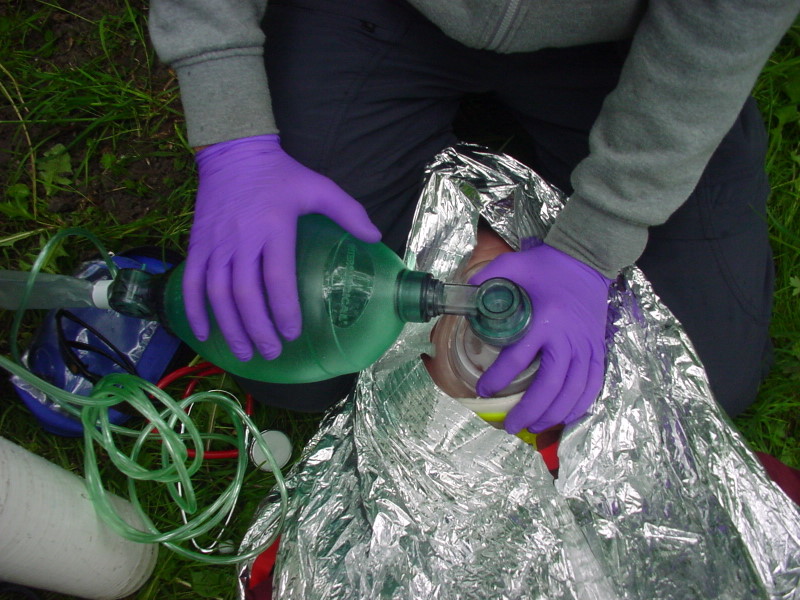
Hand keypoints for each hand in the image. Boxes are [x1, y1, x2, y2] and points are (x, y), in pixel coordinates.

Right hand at [184, 134, 380, 360]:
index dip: (284, 311)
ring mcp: (215, 244)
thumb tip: (375, 238)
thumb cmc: (280, 173)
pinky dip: (194, 310)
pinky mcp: (196, 243)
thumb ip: (348, 212)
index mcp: (274, 228)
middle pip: (245, 294)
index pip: (277, 280)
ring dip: (229, 327)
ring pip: (217, 294)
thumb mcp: (318, 187)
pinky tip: (204, 333)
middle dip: (258, 329)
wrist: (233, 151)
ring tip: (244, 353)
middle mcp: (241, 240)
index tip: (293, 333)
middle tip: (271, 353)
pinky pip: (191, 282)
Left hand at [469, 240, 611, 433]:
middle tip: (509, 424)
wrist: (587, 259)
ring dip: (552, 414)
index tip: (483, 390)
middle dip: (528, 410)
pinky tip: (564, 416)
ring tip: (533, 426)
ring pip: (572, 391)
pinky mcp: (598, 349)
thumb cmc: (547, 265)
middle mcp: (567, 338)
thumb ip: (486, 279)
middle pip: (549, 385)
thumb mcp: (513, 265)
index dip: (498, 378)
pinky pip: (592, 384)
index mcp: (545, 320)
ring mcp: (586, 346)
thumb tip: (461, 296)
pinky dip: (579, 404)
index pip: (518, 358)